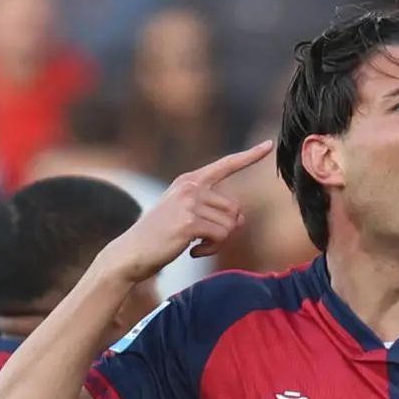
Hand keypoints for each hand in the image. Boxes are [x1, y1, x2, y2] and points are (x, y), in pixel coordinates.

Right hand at [97, 141, 272, 280]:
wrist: (130, 253)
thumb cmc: (159, 237)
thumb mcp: (185, 216)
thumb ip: (213, 212)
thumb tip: (242, 219)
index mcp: (189, 181)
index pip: (225, 165)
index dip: (249, 156)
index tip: (268, 145)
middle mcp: (190, 187)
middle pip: (234, 209)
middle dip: (226, 230)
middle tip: (205, 241)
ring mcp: (190, 203)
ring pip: (230, 225)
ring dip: (218, 243)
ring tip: (196, 246)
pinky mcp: (190, 222)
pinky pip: (221, 236)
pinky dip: (211, 250)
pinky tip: (192, 252)